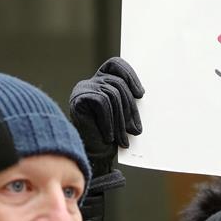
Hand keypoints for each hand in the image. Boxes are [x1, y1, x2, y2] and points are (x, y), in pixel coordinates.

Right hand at [69, 57, 144, 175]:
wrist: (93, 156)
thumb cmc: (110, 137)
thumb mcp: (124, 115)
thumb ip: (128, 99)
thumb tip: (142, 93)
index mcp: (101, 81)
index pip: (115, 65)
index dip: (130, 75)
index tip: (141, 95)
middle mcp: (90, 82)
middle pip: (118, 84)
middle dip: (130, 108)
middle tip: (135, 130)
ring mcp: (83, 89)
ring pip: (112, 94)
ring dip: (121, 120)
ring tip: (123, 138)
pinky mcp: (78, 99)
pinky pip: (102, 102)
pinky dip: (109, 121)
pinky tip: (109, 136)